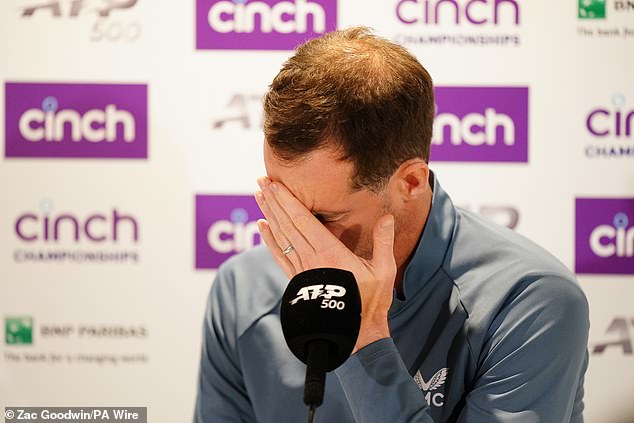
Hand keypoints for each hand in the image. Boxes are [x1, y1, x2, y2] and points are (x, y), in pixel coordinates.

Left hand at [254, 177, 396, 352]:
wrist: (355, 335)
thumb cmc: (371, 302)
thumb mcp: (384, 270)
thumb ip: (383, 242)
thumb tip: (387, 217)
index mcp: (330, 253)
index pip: (303, 221)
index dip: (287, 201)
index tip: (275, 184)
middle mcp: (311, 259)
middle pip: (287, 224)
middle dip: (273, 201)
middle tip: (261, 181)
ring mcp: (302, 271)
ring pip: (281, 238)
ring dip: (269, 215)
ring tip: (259, 196)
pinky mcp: (297, 282)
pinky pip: (280, 256)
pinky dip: (270, 241)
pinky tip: (262, 228)